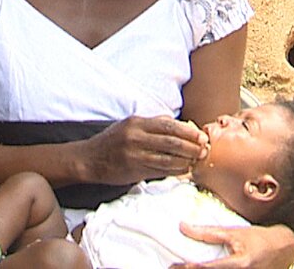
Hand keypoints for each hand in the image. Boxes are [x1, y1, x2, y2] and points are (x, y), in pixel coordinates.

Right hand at [81, 116, 208, 185]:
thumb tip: (179, 124)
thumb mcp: (129, 126)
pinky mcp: (134, 170)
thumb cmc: (112, 141)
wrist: (89, 159)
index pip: (168, 125)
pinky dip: (176, 170)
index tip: (201, 136)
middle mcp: (136, 137)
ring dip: (187, 160)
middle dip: (192, 146)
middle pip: (172, 141)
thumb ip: (153, 124)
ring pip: (169, 158)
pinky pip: (161, 171)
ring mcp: (135, 155)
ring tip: (197, 160)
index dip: (188, 131)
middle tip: (204, 149)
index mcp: (136, 123)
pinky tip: (184, 169)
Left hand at [169, 223, 293, 268]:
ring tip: (181, 266)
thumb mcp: (233, 232)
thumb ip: (208, 232)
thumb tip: (183, 227)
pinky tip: (198, 266)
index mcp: (239, 264)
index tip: (174, 265)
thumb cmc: (258, 239)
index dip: (189, 267)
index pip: (209, 268)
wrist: (283, 249)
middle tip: (172, 267)